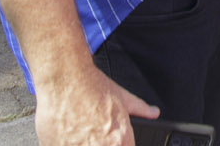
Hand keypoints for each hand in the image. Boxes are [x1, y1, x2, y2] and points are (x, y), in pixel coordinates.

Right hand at [34, 63, 157, 145]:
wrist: (65, 79)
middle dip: (99, 142)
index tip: (111, 139)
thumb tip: (153, 113)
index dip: (120, 144)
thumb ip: (140, 109)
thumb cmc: (92, 87)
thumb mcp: (123, 97)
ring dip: (82, 142)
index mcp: (119, 139)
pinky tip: (67, 132)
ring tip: (80, 130)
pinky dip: (66, 142)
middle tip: (92, 132)